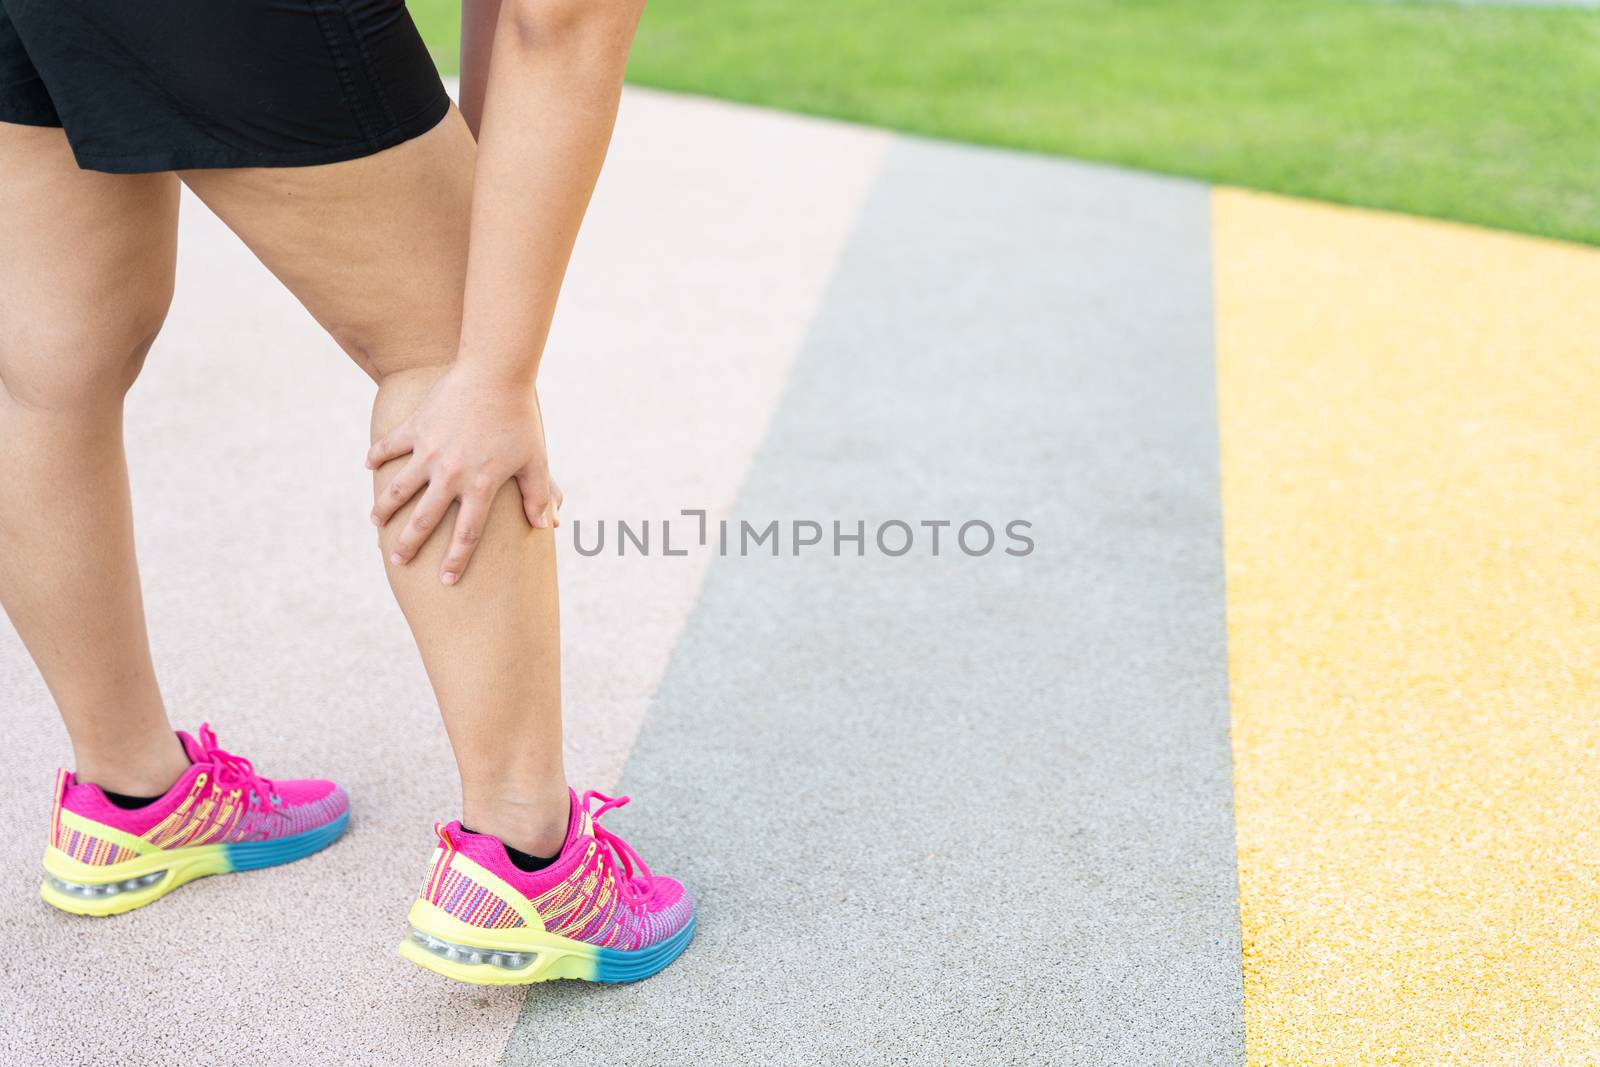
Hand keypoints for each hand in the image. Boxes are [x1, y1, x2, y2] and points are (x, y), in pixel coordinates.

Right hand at [367, 365, 563, 584]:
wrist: (496, 373)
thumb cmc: (520, 418)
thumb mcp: (535, 459)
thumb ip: (538, 495)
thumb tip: (549, 525)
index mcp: (481, 486)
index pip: (468, 535)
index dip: (456, 560)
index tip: (446, 580)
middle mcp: (450, 474)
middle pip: (425, 519)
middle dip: (408, 544)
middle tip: (396, 561)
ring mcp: (429, 451)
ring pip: (398, 487)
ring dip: (384, 507)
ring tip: (375, 523)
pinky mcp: (416, 427)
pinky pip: (390, 445)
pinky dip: (378, 454)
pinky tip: (367, 465)